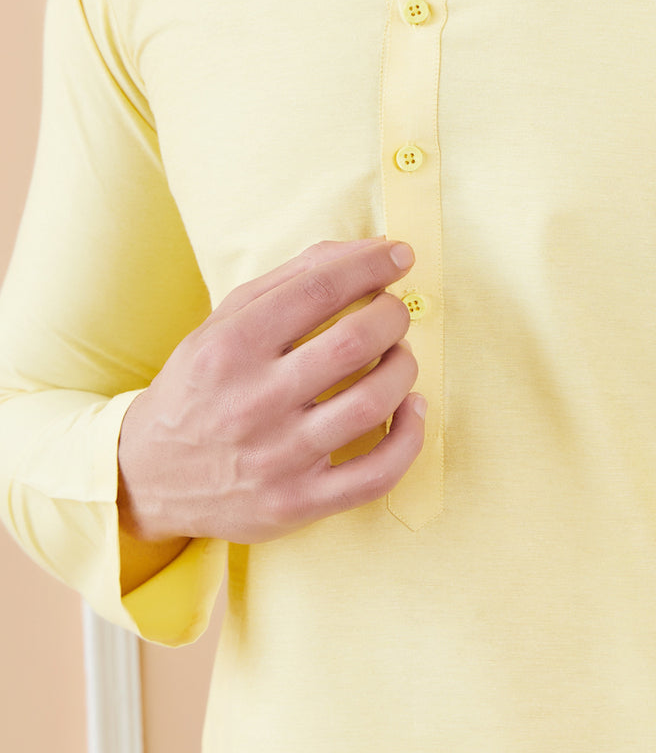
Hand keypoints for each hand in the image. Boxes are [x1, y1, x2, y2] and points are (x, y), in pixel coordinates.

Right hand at [117, 239, 424, 551]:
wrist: (147, 476)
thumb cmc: (202, 385)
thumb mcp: (225, 321)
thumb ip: (294, 278)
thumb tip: (368, 249)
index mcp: (229, 348)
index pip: (317, 290)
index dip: (370, 265)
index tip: (399, 255)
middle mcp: (251, 403)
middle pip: (353, 344)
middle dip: (391, 316)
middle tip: (394, 311)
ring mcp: (276, 458)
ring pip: (372, 403)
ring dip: (404, 367)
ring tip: (399, 355)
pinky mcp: (298, 503)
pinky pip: (377, 473)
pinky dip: (410, 435)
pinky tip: (411, 407)